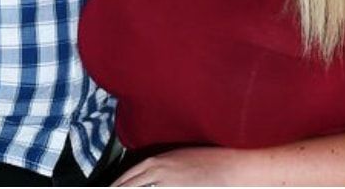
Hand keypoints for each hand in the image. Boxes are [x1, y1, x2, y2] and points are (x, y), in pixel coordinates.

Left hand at [112, 147, 235, 186]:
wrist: (230, 168)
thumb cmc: (207, 162)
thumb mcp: (178, 158)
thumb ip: (160, 167)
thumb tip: (144, 176)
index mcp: (156, 162)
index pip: (126, 178)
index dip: (115, 187)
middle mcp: (158, 172)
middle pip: (128, 187)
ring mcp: (167, 185)